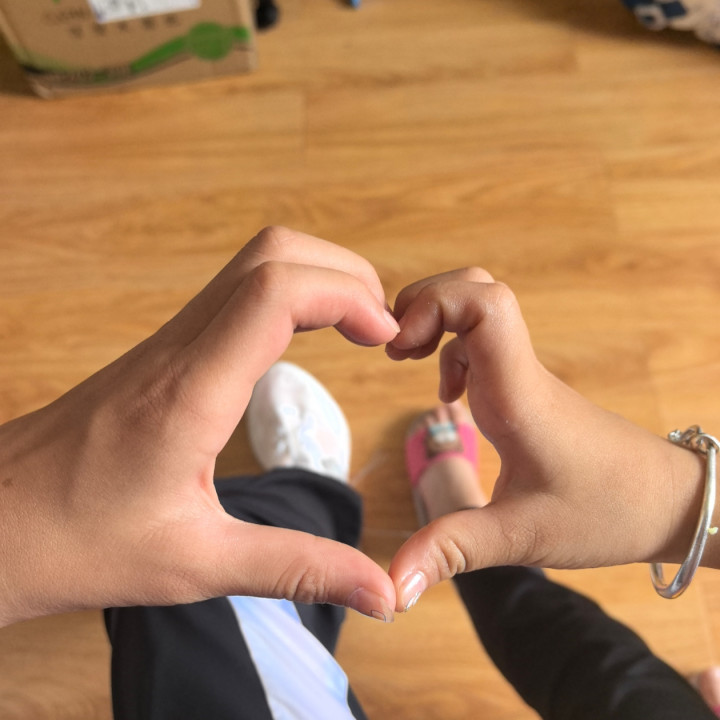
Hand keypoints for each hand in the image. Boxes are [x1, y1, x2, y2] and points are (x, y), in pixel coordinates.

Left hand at [0, 227, 398, 626]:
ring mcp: (169, 341)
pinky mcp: (165, 350)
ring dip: (318, 280)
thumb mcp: (197, 564)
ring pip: (254, 263)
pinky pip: (236, 292)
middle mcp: (180, 348)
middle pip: (272, 252)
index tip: (386, 337)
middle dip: (343, 274)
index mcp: (191, 392)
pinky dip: (288, 297)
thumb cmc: (77, 541)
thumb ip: (297, 568)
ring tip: (357, 330)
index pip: (276, 291)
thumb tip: (380, 591)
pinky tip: (307, 340)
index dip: (347, 295)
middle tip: (381, 329)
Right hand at [386, 269, 708, 610]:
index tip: (400, 349)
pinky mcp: (527, 386)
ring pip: (479, 306)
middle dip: (423, 303)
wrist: (669, 503)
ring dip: (435, 321)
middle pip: (475, 286)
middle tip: (395, 348)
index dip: (432, 306)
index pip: (483, 303)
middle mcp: (520, 371)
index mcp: (518, 393)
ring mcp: (525, 374)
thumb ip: (451, 552)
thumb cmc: (605, 513)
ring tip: (406, 360)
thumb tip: (392, 589)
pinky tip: (450, 394)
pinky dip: (452, 348)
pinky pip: (484, 341)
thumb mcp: (520, 537)